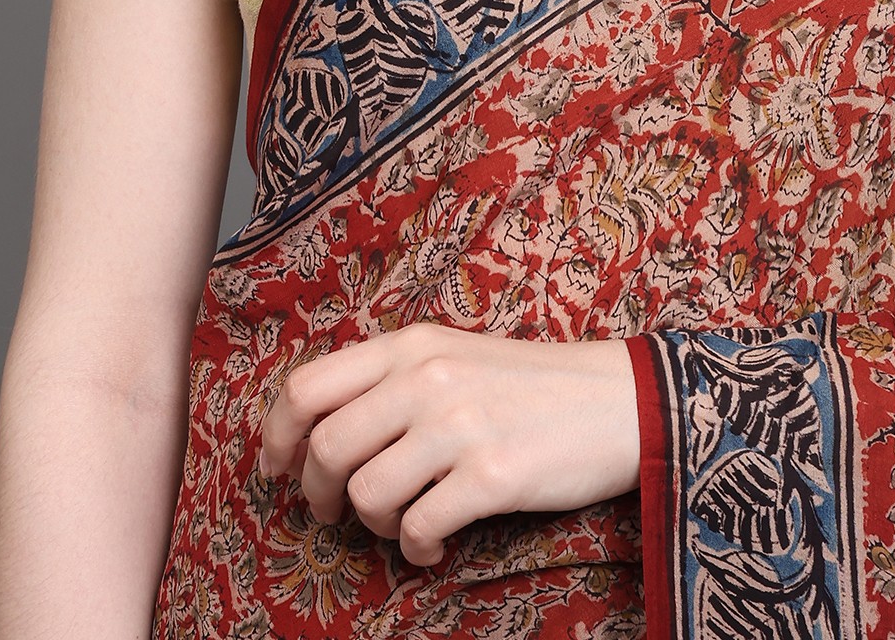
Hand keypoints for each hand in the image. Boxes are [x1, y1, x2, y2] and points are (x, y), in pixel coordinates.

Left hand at [257, 324, 640, 564]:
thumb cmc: (529, 385)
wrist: (618, 400)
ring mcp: (460, 425)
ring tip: (405, 524)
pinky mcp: (492, 474)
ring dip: (375, 526)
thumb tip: (316, 433)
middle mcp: (428, 377)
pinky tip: (436, 546)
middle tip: (338, 512)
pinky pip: (418, 529)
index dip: (276, 436)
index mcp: (412, 344)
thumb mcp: (453, 357)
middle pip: (327, 448)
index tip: (276, 470)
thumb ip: (390, 381)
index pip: (308, 386)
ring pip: (368, 493)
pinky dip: (417, 551)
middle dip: (320, 494)